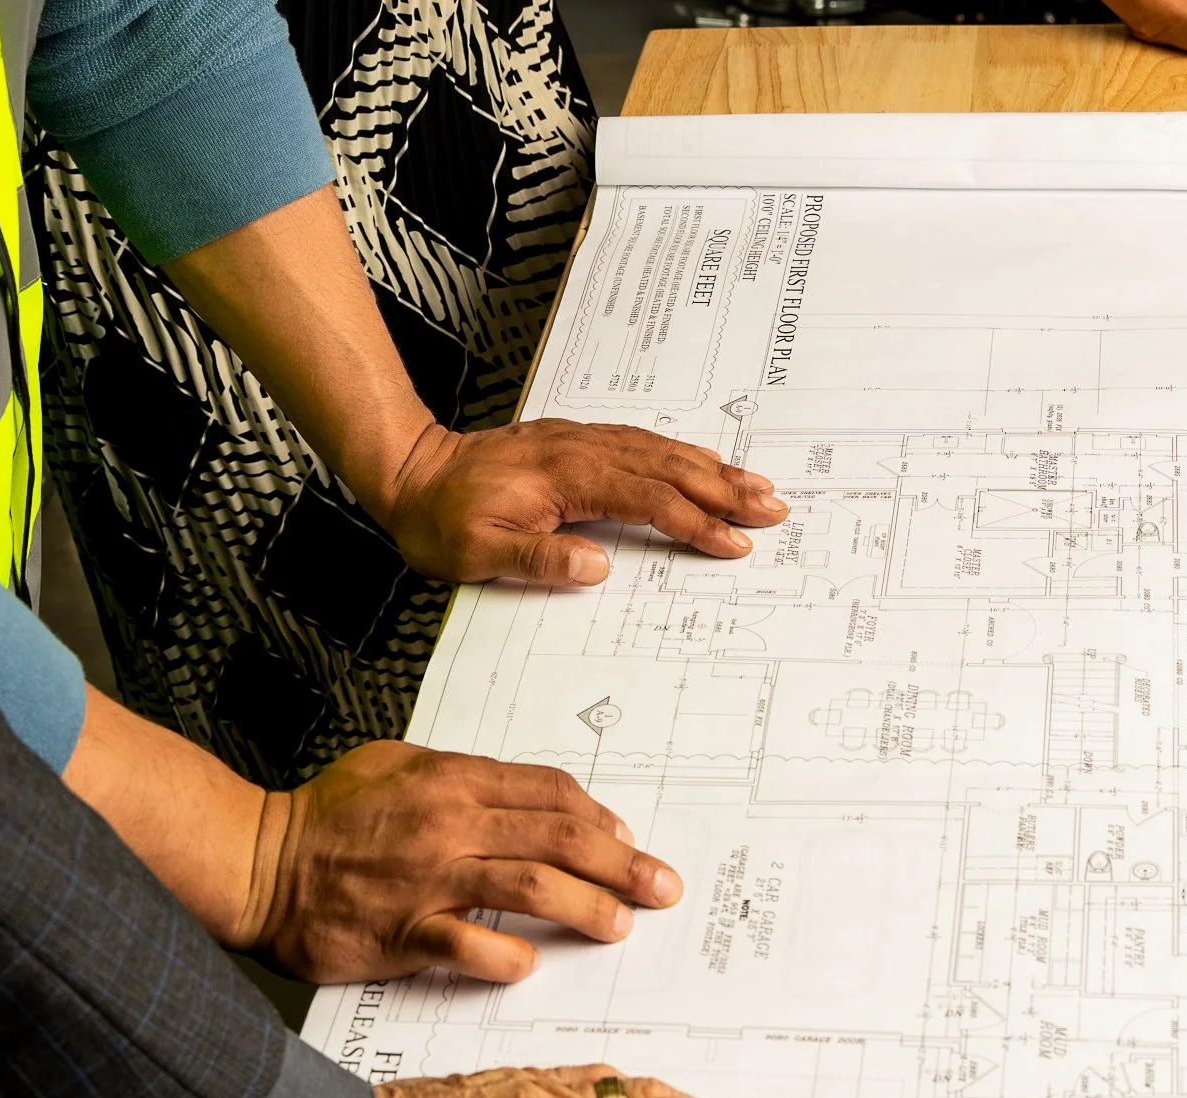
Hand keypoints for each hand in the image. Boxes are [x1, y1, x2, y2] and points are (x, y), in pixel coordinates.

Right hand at [234, 742, 684, 982]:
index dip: (600, 818)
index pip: (551, 793)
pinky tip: (532, 966)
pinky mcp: (402, 932)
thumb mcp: (398, 765)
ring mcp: (427, 880)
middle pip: (559, 839)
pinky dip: (508, 957)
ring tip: (620, 925)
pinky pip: (470, 946)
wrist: (256, 861)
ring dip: (587, 907)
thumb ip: (464, 777)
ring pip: (531, 888)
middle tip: (661, 887)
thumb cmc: (326, 816)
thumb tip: (530, 797)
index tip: (627, 840)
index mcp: (451, 779)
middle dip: (622, 864)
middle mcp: (448, 825)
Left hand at [377, 420, 788, 586]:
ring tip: (757, 486)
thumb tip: (597, 567)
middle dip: (726, 489)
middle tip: (774, 508)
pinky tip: (705, 465)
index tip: (732, 543)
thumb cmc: (441, 517)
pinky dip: (682, 455)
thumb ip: (539, 559)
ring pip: (662, 451)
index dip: (695, 523)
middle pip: (669, 468)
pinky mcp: (577, 441)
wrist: (411, 471)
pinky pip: (643, 444)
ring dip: (713, 469)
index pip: (648, 500)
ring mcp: (582, 441)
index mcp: (566, 476)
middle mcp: (582, 450)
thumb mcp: (478, 552)